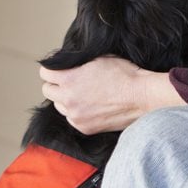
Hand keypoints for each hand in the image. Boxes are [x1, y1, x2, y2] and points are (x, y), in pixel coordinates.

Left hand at [39, 56, 184, 133]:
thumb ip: (79, 63)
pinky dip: (77, 113)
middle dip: (56, 85)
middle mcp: (68, 99)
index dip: (52, 69)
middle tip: (69, 82)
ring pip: (59, 106)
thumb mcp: (99, 59)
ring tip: (82, 95)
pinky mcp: (85, 128)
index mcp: (69, 79)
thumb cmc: (125, 75)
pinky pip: (72, 119)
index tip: (57, 70)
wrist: (142, 97)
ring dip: (66, 100)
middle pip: (47, 91)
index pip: (45, 73)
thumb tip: (70, 63)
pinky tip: (90, 107)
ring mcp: (76, 116)